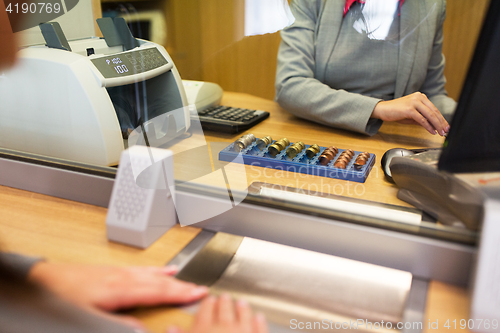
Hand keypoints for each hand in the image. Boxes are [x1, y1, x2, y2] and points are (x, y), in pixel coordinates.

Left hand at [29, 262, 208, 328]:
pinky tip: (163, 270)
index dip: (180, 293)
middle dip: (182, 286)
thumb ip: (118, 324)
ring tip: (187, 281)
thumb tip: (142, 330)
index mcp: (120, 288)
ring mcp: (119, 271)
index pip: (158, 291)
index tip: (199, 294)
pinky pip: (142, 269)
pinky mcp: (113, 270)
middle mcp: (123, 277)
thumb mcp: (89, 318)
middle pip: (159, 282)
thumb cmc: (64, 296)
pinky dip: (156, 270)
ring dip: (172, 279)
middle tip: (201, 289)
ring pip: (152, 274)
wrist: (45, 278)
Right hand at [168, 294, 268, 332]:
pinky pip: (260, 328)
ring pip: (244, 315)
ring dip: (242, 308)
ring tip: (242, 303)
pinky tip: (259, 318)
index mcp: (204, 330)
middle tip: (224, 298)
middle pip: (224, 309)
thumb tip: (171, 329)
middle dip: (224, 303)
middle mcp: (224, 328)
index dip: (207, 304)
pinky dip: (259, 322)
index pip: (205, 310)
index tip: (208, 300)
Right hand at [371, 92, 449, 135]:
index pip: (434, 108)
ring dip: (437, 125)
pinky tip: (431, 131)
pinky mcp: (409, 109)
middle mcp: (419, 97)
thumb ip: (422, 118)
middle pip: (434, 111)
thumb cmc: (396, 112)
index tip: (445, 126)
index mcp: (420, 97)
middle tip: (446, 130)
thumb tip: (434, 127)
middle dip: (441, 122)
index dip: (441, 118)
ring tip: (440, 132)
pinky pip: (422, 119)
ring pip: (430, 115)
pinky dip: (428, 126)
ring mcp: (414, 102)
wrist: (382, 109)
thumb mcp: (412, 115)